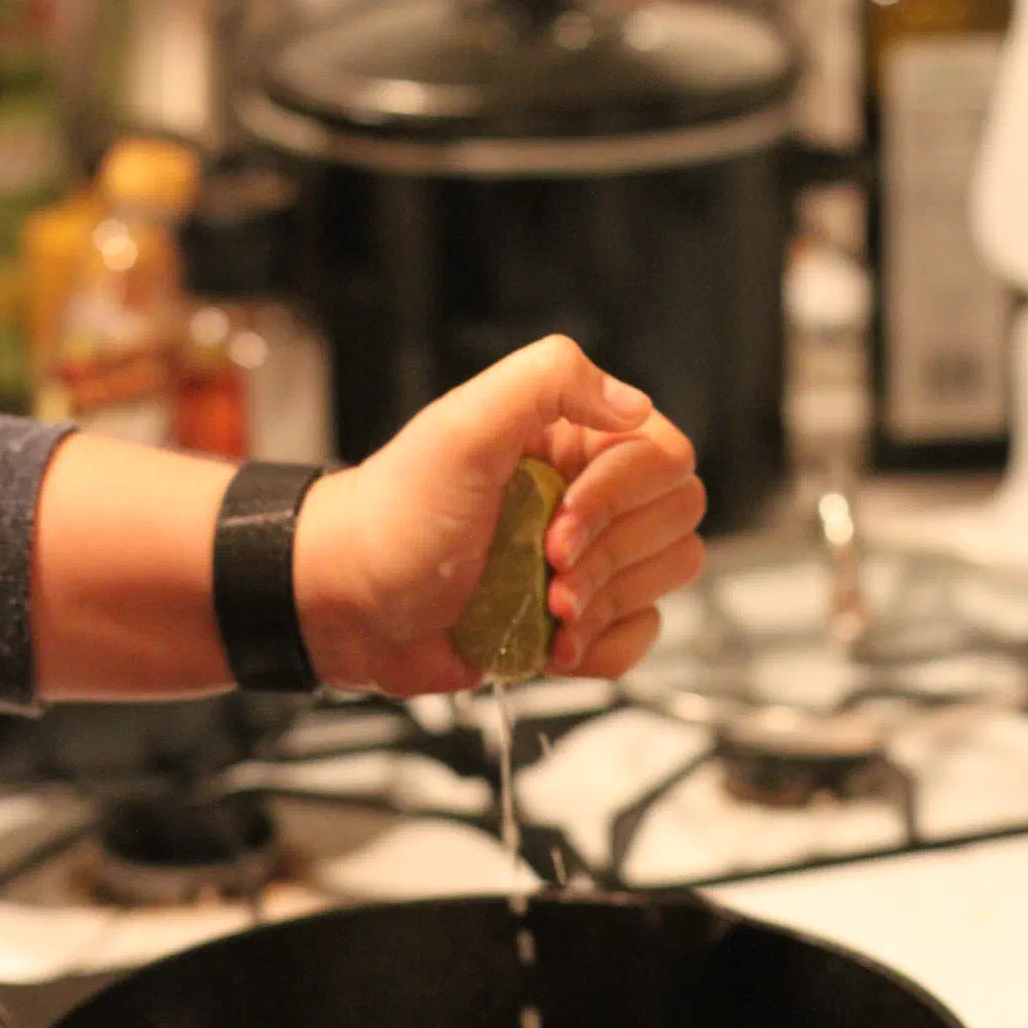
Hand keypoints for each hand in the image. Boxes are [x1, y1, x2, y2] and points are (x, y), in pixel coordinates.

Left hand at [294, 336, 706, 696]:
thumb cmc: (397, 517)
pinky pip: (640, 634)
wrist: (351, 605)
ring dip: (608, 602)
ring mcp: (588, 561)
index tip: (556, 522)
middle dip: (613, 555)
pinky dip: (607, 647)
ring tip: (545, 610)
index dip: (620, 496)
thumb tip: (635, 402)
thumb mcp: (464, 426)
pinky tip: (555, 645)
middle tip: (546, 566)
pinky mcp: (578, 620)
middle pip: (677, 518)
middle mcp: (590, 495)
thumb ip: (550, 381)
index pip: (663, 456)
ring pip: (666, 577)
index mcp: (574, 439)